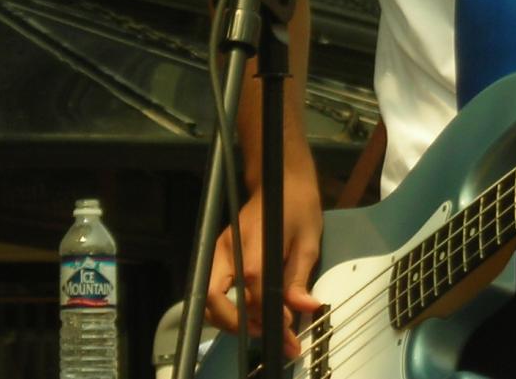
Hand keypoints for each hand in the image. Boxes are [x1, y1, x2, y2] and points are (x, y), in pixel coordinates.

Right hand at [205, 172, 323, 356]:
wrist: (279, 181)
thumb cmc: (297, 206)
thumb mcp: (308, 240)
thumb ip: (300, 276)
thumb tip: (306, 307)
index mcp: (253, 243)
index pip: (252, 287)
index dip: (267, 312)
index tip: (287, 326)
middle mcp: (228, 249)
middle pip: (214, 297)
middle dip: (237, 324)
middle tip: (268, 333)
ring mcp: (219, 252)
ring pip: (208, 298)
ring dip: (230, 322)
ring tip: (260, 330)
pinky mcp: (218, 256)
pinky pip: (213, 291)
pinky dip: (226, 311)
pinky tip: (250, 318)